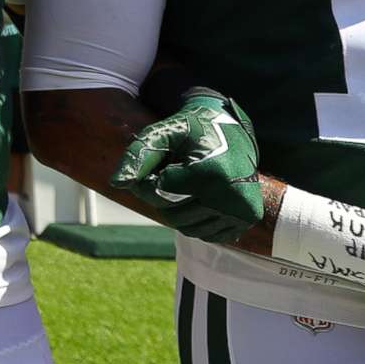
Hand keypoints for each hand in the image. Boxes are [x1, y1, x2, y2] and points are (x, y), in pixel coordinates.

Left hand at [111, 88, 262, 241]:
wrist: (232, 129)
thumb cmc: (193, 130)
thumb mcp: (164, 133)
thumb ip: (138, 154)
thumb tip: (116, 183)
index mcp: (212, 172)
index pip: (161, 193)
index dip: (152, 179)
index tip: (160, 165)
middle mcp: (232, 195)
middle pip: (174, 215)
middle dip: (163, 198)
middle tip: (171, 176)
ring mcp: (242, 210)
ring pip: (189, 228)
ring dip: (179, 210)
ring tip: (187, 184)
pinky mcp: (247, 218)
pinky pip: (207, 234)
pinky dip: (196, 220)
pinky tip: (201, 197)